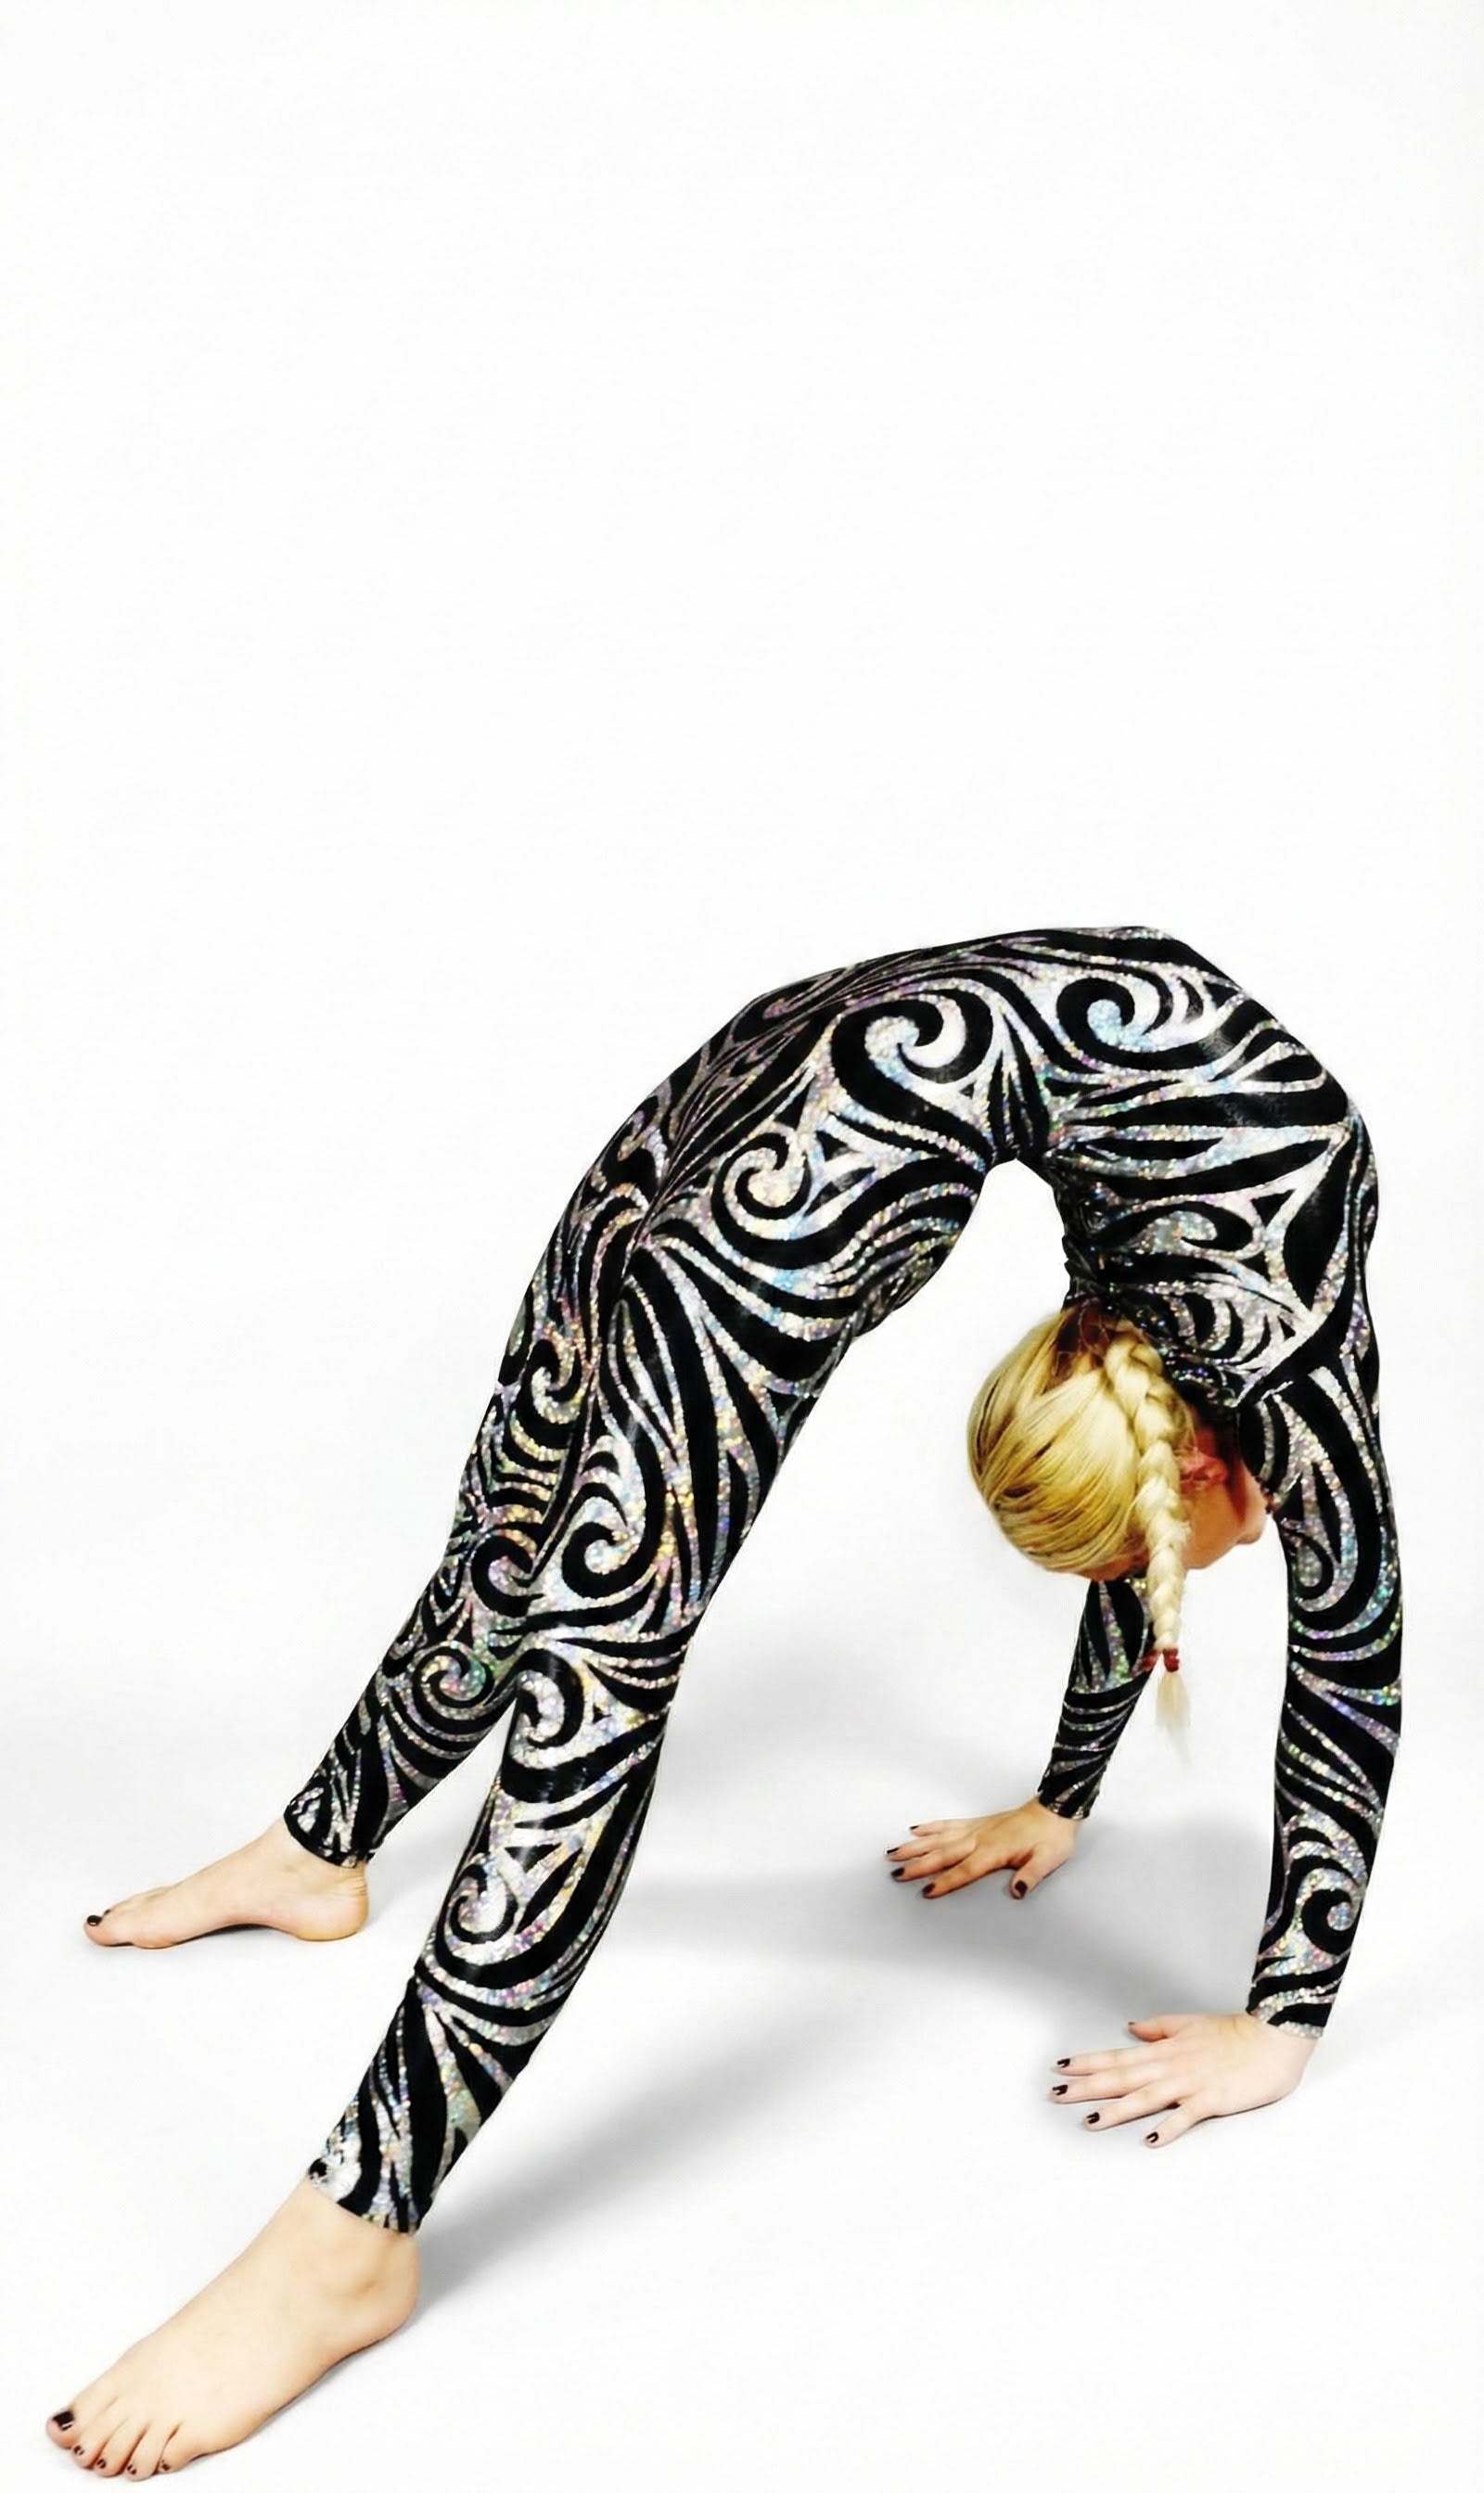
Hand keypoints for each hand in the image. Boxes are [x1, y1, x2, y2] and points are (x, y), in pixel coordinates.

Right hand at [885, 1797, 1078, 1900]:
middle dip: (918, 1864)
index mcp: (994, 1851)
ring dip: (916, 1846)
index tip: (926, 1891)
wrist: (1055, 1810)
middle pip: (943, 1853)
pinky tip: (915, 1830)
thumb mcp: (1048, 1860)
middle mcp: (980, 1838)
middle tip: (896, 1873)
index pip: (964, 1870)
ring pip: (939, 1838)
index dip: (945, 1882)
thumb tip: (1018, 1892)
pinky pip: (948, 1824)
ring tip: (893, 1852)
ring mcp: (976, 1829)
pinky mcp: (977, 1823)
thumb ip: (1031, 1875)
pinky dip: (930, 1827)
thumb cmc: (1052, 1837)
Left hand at [1049, 2009, 1319, 2146]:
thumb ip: (1159, 2027)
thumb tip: (1130, 2027)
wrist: (1273, 2038)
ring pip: (1145, 2097)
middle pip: (1122, 2077)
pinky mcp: (1212, 2100)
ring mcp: (1190, 2083)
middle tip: (1056, 2094)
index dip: (1088, 2063)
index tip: (1060, 2067)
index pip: (1118, 2056)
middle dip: (1087, 2086)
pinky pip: (1186, 2117)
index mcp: (1164, 2049)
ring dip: (1116, 2109)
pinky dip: (1168, 2127)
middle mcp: (1170, 2066)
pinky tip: (1150, 2140)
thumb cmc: (1235, 2032)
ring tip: (1089, 2120)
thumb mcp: (1190, 2023)